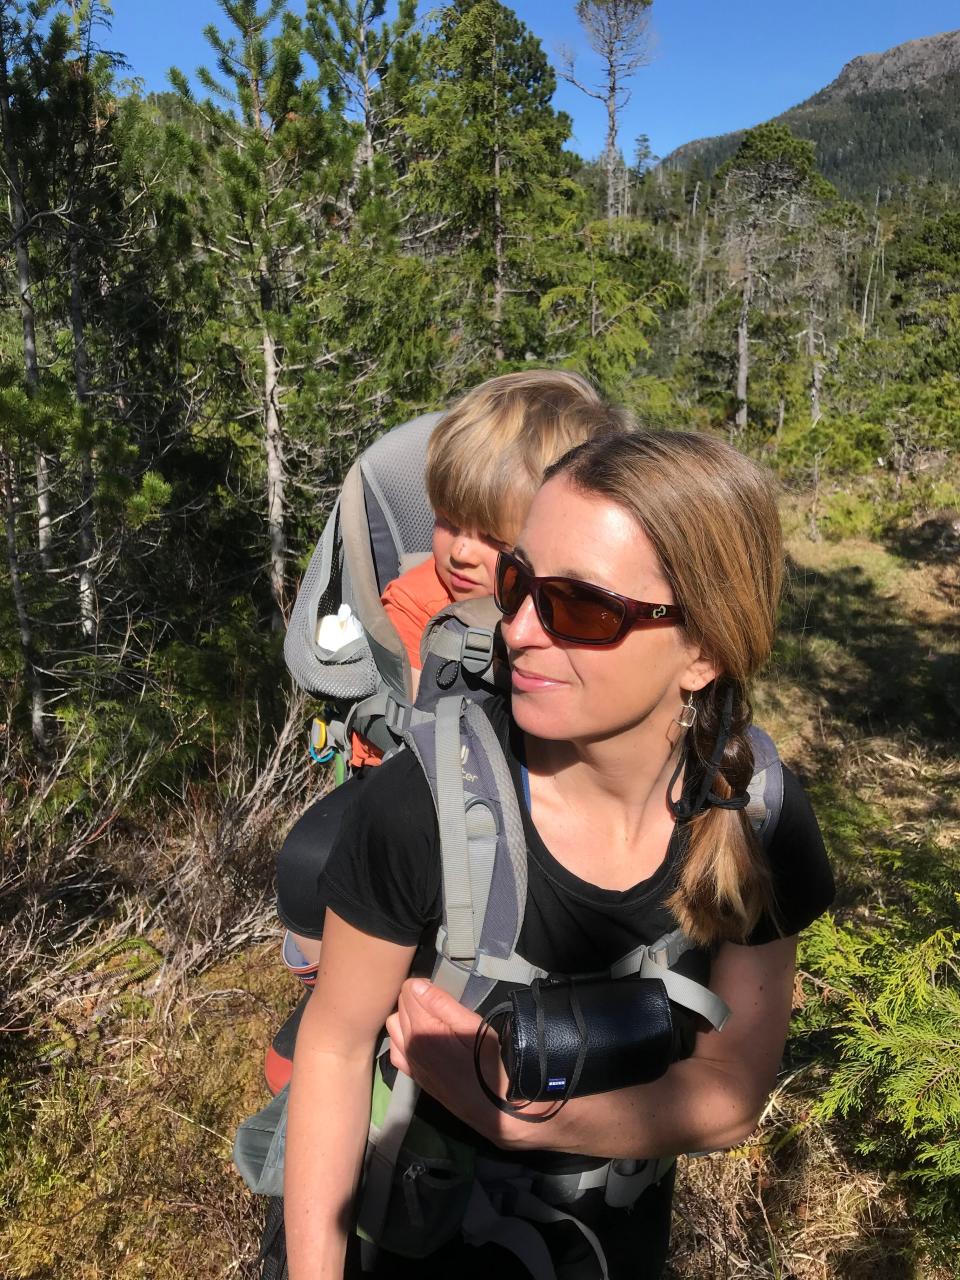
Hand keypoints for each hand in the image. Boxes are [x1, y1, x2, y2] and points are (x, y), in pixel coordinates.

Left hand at [385, 978, 542, 1146]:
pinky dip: (403, 1038)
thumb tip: (416, 984)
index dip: (424, 984)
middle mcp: (408, 1044)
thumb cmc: (487, 1062)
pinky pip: (395, 1048)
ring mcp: (408, 1061)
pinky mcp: (412, 1074)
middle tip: (439, 1003)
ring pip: (394, 1025)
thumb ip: (442, 1004)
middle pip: (400, 1006)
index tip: (440, 990)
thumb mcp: (473, 1027)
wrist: (490, 1106)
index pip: (407, 991)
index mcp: (422, 1029)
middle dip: (416, 998)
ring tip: (430, 1018)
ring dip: (407, 1017)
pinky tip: (421, 1039)